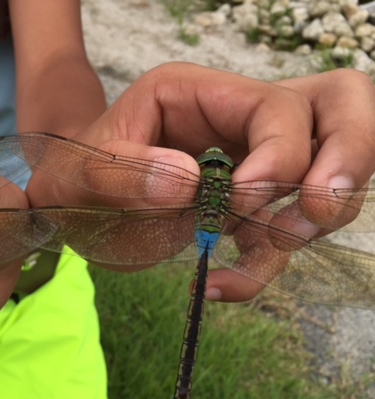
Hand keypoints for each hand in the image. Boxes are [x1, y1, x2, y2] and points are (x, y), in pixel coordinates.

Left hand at [27, 62, 374, 302]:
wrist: (71, 209)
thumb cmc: (73, 178)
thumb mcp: (78, 173)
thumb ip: (123, 172)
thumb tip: (188, 182)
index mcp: (197, 94)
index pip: (275, 107)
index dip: (278, 155)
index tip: (239, 202)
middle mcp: (234, 122)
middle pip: (338, 112)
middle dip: (346, 162)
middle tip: (314, 214)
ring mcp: (247, 164)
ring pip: (328, 175)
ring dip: (310, 223)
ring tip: (259, 256)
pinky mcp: (244, 209)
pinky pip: (281, 235)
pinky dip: (264, 267)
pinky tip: (219, 286)